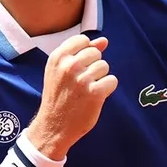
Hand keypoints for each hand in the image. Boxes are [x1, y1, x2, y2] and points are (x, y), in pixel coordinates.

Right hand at [27, 34, 117, 158]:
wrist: (54, 126)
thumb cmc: (59, 96)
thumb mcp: (61, 70)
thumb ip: (81, 52)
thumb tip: (104, 40)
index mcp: (58, 57)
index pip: (83, 40)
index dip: (85, 53)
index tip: (78, 68)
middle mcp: (69, 66)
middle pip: (96, 53)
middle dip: (93, 66)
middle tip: (81, 83)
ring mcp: (82, 79)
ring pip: (104, 66)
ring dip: (100, 78)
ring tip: (86, 90)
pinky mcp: (94, 93)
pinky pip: (112, 80)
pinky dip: (107, 89)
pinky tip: (95, 97)